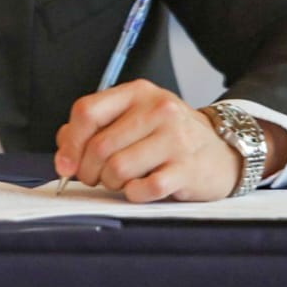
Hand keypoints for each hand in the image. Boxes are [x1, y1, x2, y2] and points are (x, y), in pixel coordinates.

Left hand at [53, 80, 286, 201]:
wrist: (223, 152)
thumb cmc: (168, 138)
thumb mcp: (133, 120)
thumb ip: (96, 130)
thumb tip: (64, 154)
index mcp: (137, 93)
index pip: (87, 111)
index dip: (70, 142)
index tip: (66, 164)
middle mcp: (158, 110)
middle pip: (99, 146)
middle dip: (89, 171)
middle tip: (97, 178)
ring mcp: (175, 139)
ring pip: (118, 168)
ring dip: (112, 183)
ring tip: (122, 181)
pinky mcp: (188, 169)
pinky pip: (144, 188)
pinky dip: (134, 194)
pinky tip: (140, 188)